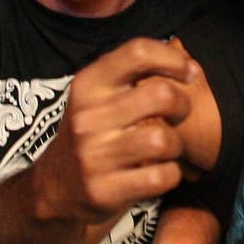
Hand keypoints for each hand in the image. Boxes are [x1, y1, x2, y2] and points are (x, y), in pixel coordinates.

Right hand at [36, 38, 199, 223]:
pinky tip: (159, 171)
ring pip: (163, 140)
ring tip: (166, 147)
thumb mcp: (96, 96)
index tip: (189, 72)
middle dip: (182, 104)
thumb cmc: (91, 133)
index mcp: (88, 85)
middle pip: (161, 95)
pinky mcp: (105, 191)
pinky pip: (162, 176)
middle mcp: (88, 118)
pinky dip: (171, 174)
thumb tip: (189, 65)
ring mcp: (94, 156)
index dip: (173, 59)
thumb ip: (131, 75)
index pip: (138, 52)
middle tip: (179, 114)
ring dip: (175, 145)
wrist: (53, 187)